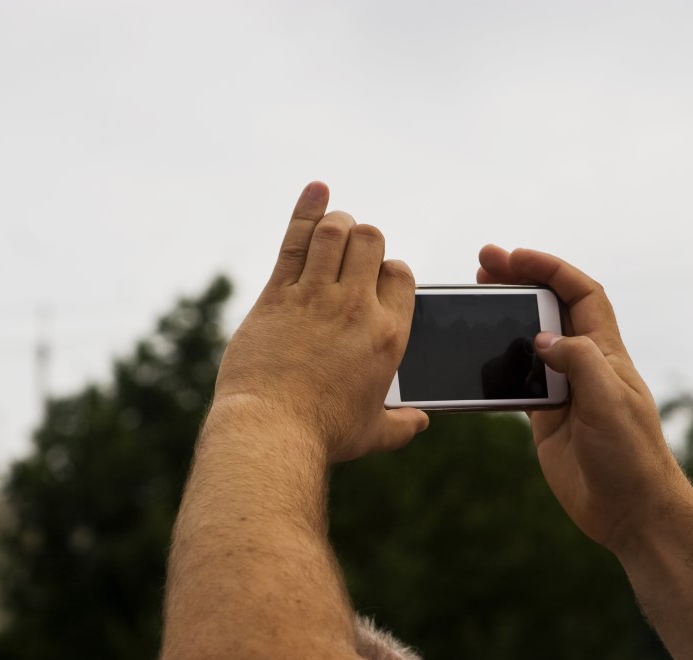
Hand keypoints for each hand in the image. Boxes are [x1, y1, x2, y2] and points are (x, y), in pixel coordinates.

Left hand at [212, 182, 428, 462]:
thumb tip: (421, 422)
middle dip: (364, 238)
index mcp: (388, 336)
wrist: (271, 432)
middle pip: (371, 242)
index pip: (401, 275)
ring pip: (336, 232)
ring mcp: (315, 297)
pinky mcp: (277, 295)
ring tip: (332, 226)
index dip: (389, 269)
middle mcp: (357, 308)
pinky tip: (315, 190)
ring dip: (337, 222)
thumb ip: (402, 425)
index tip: (374, 279)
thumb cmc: (323, 435)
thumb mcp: (373, 434)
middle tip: (349, 253)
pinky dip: (306, 211)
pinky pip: (295, 241)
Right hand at [477, 245, 691, 551]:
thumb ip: (577, 362)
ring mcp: (565, 390)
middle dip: (519, 282)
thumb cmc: (631, 456)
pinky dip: (497, 364)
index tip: (514, 257)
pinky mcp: (547, 418)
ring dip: (504, 319)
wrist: (631, 510)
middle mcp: (585, 365)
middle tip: (482, 265)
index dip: (550, 269)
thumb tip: (541, 340)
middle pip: (550, 309)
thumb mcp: (608, 401)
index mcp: (606, 353)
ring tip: (475, 300)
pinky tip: (477, 357)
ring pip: (530, 342)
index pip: (581, 293)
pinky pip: (517, 381)